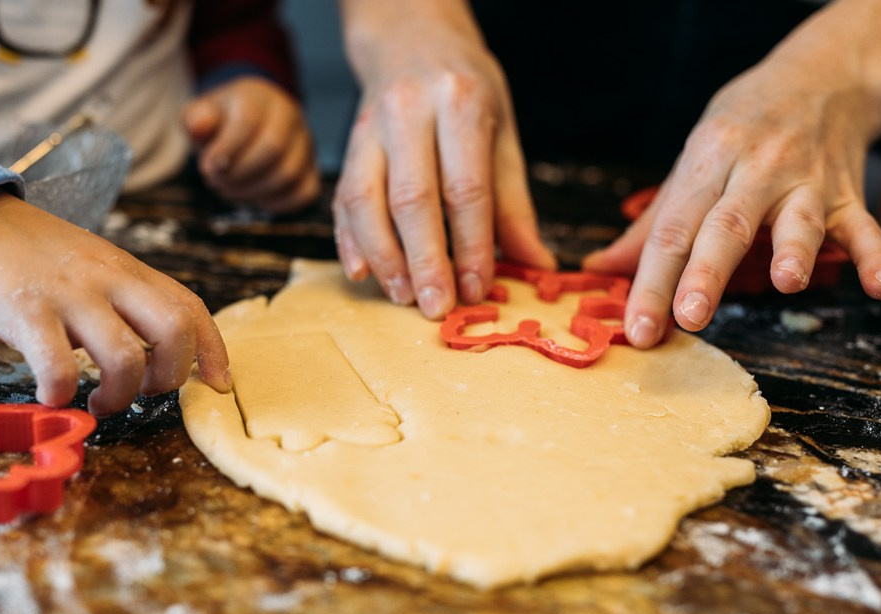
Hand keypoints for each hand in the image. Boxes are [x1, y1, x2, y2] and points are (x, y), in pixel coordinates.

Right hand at [0, 193, 231, 415]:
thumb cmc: (33, 257)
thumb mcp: (94, 269)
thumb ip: (126, 301)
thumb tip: (157, 353)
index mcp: (129, 272)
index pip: (191, 307)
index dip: (214, 351)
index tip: (218, 385)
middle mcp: (109, 280)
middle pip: (174, 329)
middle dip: (172, 375)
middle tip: (145, 391)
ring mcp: (69, 294)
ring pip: (125, 356)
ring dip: (120, 394)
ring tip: (100, 400)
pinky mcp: (25, 311)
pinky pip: (57, 364)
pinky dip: (61, 392)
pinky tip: (51, 396)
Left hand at [183, 76, 318, 214]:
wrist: (248, 126)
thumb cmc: (223, 123)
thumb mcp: (201, 114)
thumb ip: (196, 119)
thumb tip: (199, 126)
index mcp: (260, 97)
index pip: (250, 119)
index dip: (228, 148)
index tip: (208, 167)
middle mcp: (290, 117)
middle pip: (273, 147)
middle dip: (239, 173)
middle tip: (216, 182)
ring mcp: (305, 146)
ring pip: (288, 174)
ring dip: (252, 190)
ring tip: (229, 190)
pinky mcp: (312, 172)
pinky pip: (303, 193)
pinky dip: (275, 203)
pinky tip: (253, 198)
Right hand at [334, 0, 553, 319]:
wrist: (413, 38)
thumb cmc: (466, 90)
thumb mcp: (503, 135)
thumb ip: (514, 204)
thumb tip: (538, 266)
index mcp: (460, 105)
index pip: (465, 189)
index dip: (472, 246)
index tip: (478, 289)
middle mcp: (409, 112)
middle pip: (413, 200)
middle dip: (425, 261)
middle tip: (436, 307)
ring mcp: (370, 127)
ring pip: (366, 201)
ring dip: (384, 258)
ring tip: (402, 296)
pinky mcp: (348, 144)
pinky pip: (342, 199)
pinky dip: (350, 241)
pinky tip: (363, 273)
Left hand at [583, 43, 880, 347]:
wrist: (821, 77)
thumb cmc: (743, 128)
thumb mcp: (691, 163)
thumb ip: (651, 224)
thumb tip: (600, 266)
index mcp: (707, 164)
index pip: (672, 230)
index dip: (652, 281)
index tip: (639, 327)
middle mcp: (755, 171)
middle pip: (726, 227)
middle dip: (706, 273)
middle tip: (690, 316)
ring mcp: (805, 181)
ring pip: (797, 220)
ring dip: (793, 251)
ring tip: (786, 283)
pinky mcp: (846, 193)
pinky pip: (863, 226)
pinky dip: (874, 256)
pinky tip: (879, 286)